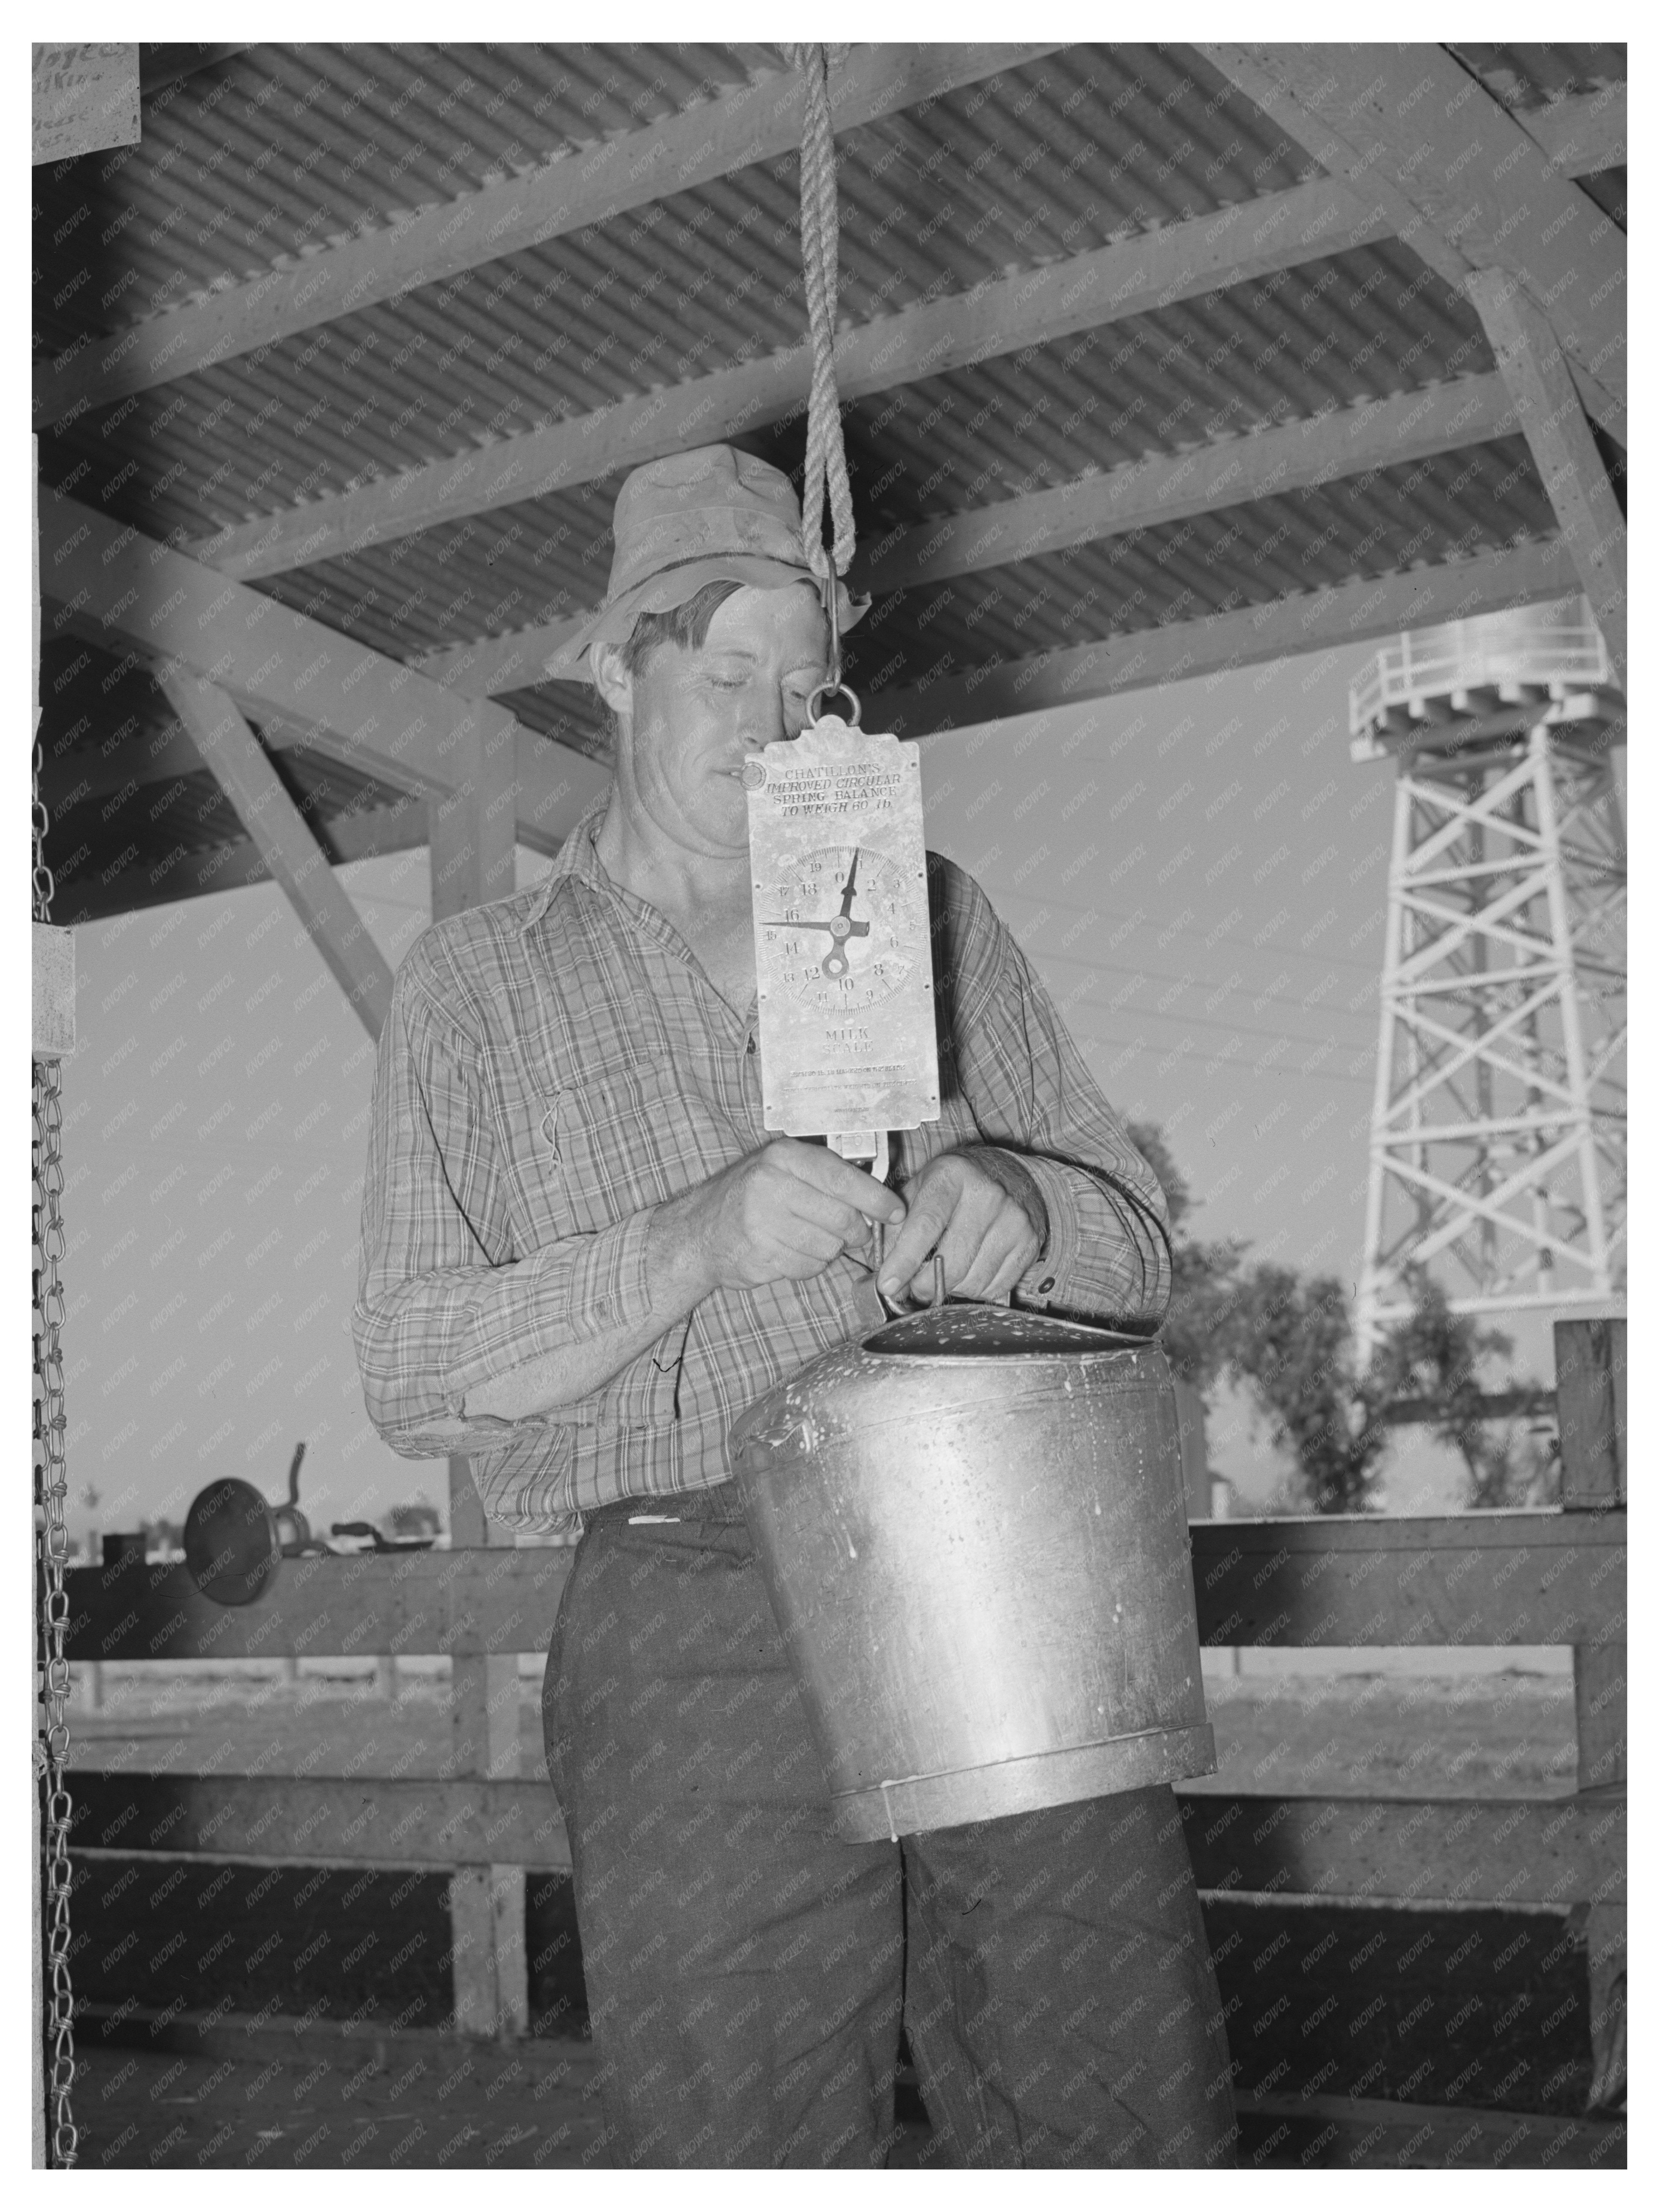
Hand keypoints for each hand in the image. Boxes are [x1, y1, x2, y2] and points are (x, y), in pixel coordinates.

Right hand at [655, 1138, 906, 1298]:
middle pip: (841, 1218)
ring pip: (828, 1246)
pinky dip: (808, 1265)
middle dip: (856, 1232)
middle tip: (856, 1234)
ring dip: (830, 1250)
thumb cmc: (752, 1196)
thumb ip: (826, 1176)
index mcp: (783, 1156)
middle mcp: (771, 1183)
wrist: (700, 1230)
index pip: (843, 1178)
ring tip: (811, 1239)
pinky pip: (807, 1267)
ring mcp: (762, 1220)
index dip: (876, 1199)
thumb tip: (880, 1196)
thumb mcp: (783, 1169)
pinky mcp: (759, 1253)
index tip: (896, 1212)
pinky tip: (792, 1253)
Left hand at [876, 1149, 1046, 1306]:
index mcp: (952, 1177)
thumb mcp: (919, 1190)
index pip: (926, 1226)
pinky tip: (970, 1271)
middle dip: (925, 1285)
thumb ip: (896, 1228)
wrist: (1009, 1174)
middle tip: (915, 1286)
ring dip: (951, 1288)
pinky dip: (976, 1290)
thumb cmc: (954, 1186)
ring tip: (945, 1273)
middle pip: (951, 1262)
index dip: (904, 1261)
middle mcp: (987, 1196)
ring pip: (973, 1281)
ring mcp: (1013, 1220)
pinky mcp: (1030, 1242)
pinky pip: (996, 1287)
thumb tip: (887, 1279)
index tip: (887, 1285)